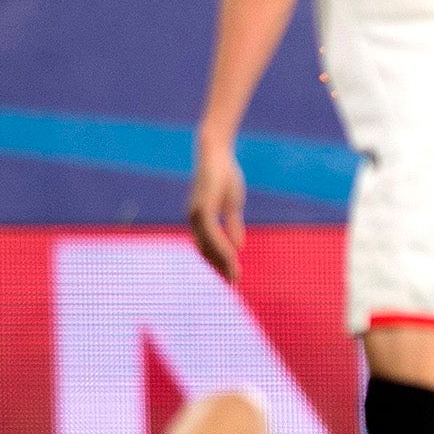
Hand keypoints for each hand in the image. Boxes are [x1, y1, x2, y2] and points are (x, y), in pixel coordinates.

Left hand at [188, 137, 245, 280]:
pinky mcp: (203, 207)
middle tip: (234, 282)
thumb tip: (239, 246)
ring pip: (208, 245)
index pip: (207, 247)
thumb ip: (232, 225)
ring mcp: (196, 213)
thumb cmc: (224, 174)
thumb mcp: (232, 204)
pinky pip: (212, 233)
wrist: (216, 152)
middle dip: (220, 267)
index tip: (232, 276)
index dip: (219, 262)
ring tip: (235, 275)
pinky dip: (222, 246)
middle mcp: (194, 219)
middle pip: (205, 251)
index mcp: (200, 219)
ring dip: (223, 261)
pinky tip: (233, 256)